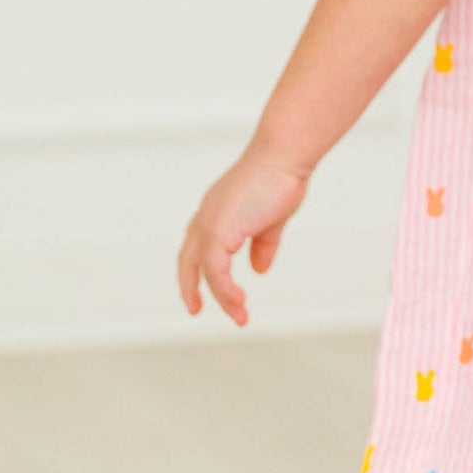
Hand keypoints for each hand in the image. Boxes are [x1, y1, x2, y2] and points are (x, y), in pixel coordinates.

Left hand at [177, 141, 309, 326]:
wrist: (284, 157)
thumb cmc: (281, 178)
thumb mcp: (272, 218)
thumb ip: (263, 243)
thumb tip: (260, 269)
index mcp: (215, 210)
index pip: (198, 244)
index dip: (197, 268)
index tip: (209, 287)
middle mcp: (206, 216)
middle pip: (188, 259)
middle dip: (190, 287)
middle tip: (195, 309)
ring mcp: (209, 223)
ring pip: (205, 270)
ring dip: (222, 296)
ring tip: (240, 315)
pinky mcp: (218, 231)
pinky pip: (215, 271)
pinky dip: (225, 289)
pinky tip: (239, 301)